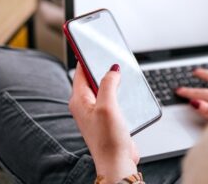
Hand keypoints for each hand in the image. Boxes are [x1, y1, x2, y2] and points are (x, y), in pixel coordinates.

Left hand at [69, 64, 138, 182]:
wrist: (117, 163)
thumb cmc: (108, 140)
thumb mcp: (107, 106)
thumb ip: (109, 84)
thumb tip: (112, 69)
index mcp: (79, 100)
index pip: (80, 71)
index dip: (86, 57)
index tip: (91, 44)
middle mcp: (86, 105)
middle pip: (93, 78)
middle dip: (102, 67)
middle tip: (112, 56)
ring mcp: (97, 112)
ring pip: (104, 88)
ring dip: (113, 81)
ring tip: (122, 72)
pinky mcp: (108, 118)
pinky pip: (113, 99)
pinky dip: (120, 92)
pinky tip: (128, 91)